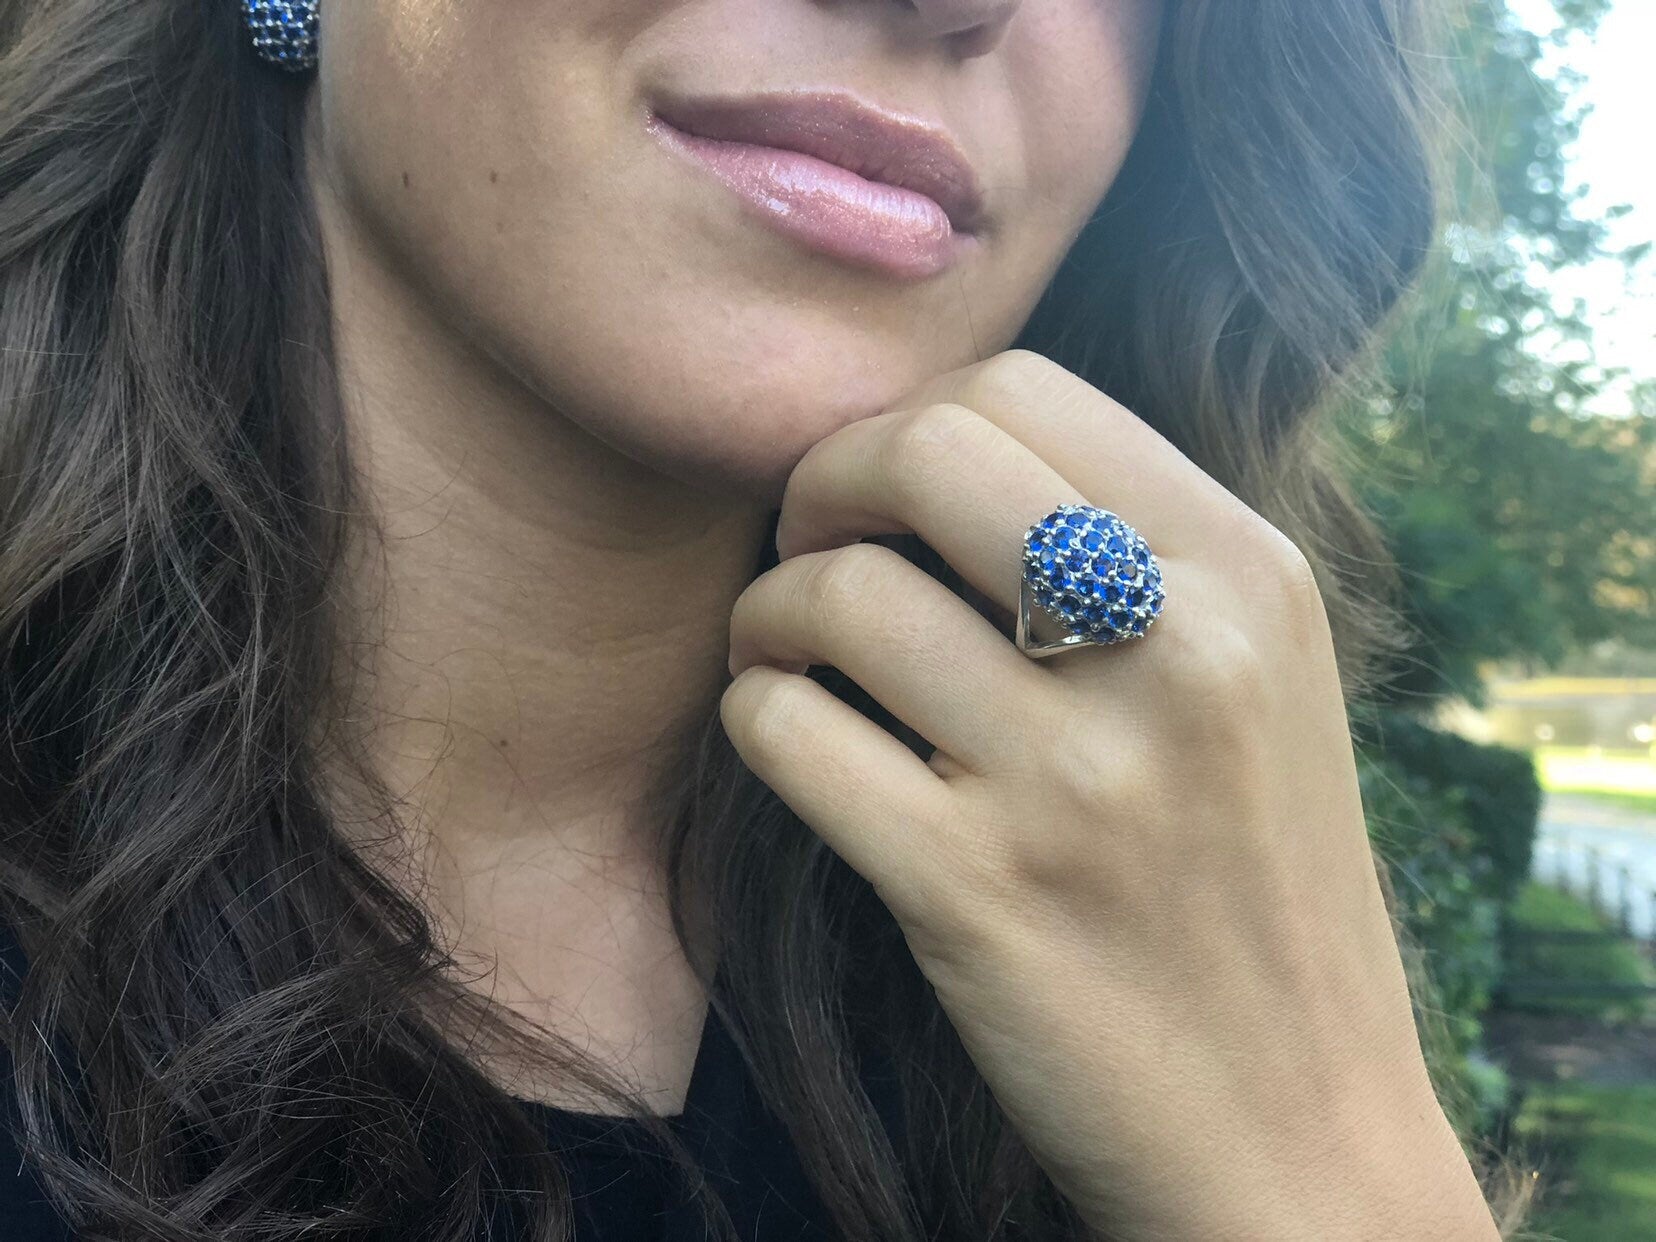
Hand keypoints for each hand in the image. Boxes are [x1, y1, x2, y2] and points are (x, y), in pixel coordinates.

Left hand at [719, 350, 1497, 1239]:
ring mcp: (1079, 780)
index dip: (905, 421)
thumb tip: (938, 447)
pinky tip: (783, 736)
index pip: (1022, 389)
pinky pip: (787, 732)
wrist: (1299, 1133)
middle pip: (926, 448)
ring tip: (783, 653)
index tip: (877, 498)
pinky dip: (753, 715)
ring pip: (838, 593)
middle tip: (808, 545)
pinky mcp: (977, 893)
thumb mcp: (1259, 684)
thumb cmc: (1251, 888)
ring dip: (768, 610)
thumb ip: (1136, 552)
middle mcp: (1180, 654)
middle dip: (822, 479)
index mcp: (1251, 579)